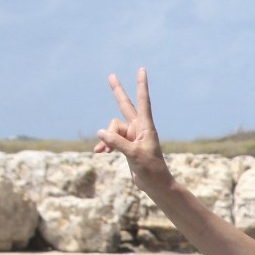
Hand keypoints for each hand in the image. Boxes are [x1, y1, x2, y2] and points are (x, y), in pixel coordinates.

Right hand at [94, 67, 169, 190]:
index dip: (141, 85)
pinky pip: (111, 139)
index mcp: (146, 127)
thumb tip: (100, 131)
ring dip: (106, 139)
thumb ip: (116, 142)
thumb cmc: (150, 170)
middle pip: (125, 105)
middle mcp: (138, 128)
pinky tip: (99, 152)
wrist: (155, 185)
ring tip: (104, 152)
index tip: (142, 70)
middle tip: (111, 76)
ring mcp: (132, 136)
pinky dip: (105, 145)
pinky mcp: (127, 145)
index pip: (143, 101)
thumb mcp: (133, 155)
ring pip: (112, 129)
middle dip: (117, 91)